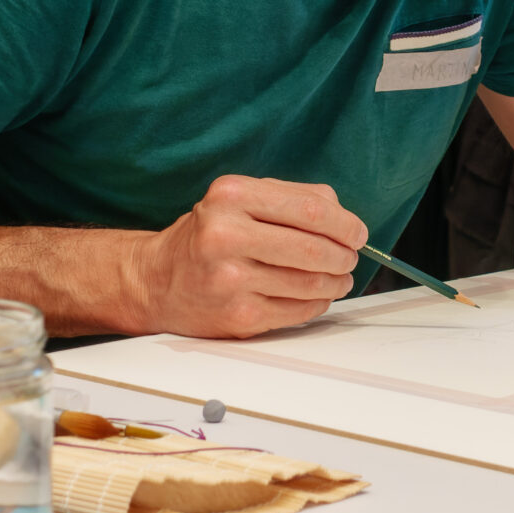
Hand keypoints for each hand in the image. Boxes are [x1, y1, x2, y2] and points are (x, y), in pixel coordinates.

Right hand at [132, 176, 366, 338]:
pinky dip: (317, 303)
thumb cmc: (206, 236)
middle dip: (344, 255)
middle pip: (314, 248)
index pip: (310, 209)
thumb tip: (344, 217)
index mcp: (231, 196)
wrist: (155, 281)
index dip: (345, 224)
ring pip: (310, 283)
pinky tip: (315, 296)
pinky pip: (298, 311)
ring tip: (338, 278)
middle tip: (350, 257)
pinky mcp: (238, 317)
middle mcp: (226, 235)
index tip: (358, 233)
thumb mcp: (238, 199)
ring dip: (335, 282)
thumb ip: (292, 197)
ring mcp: (231, 280)